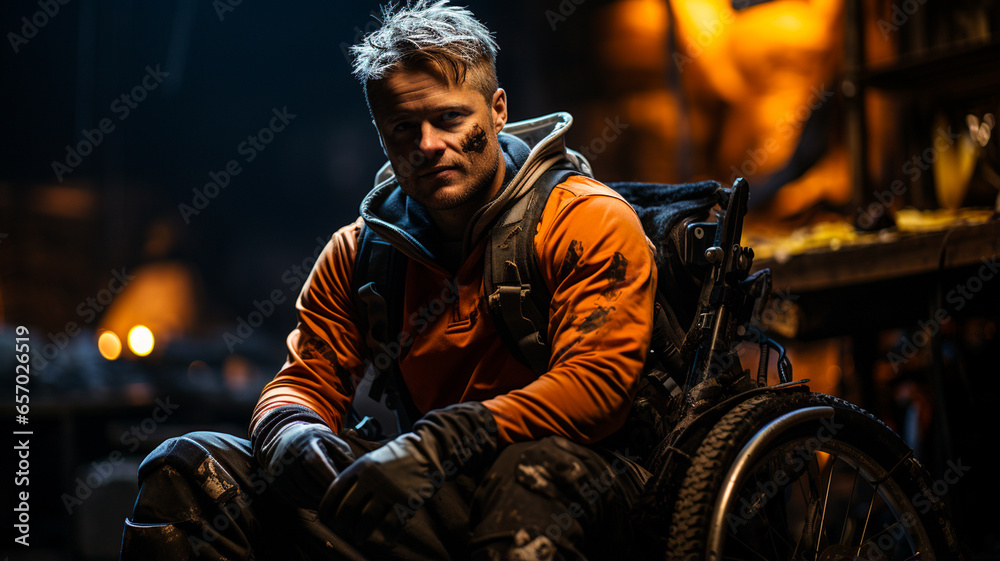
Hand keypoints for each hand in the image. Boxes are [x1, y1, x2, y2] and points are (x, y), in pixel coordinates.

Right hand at [252, 405, 355, 509]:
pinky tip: (319, 501)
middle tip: (342, 500)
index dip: (330, 479)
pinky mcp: (275, 484)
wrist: (287, 437)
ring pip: (301, 496)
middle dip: (327, 494)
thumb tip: (357, 478)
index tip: (346, 488)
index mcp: (305, 443)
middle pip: (309, 484)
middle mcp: (288, 458)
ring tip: (333, 501)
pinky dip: (307, 504)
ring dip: (319, 502)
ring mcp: (278, 472)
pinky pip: (293, 501)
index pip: (315, 464)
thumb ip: (346, 458)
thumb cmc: (318, 442)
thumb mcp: (334, 442)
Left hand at [318, 402, 498, 539]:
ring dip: (359, 532)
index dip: (327, 508)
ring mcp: (388, 490)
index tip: (326, 518)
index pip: (335, 491)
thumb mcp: (371, 459)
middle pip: (347, 509)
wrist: (426, 451)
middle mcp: (371, 479)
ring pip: (365, 520)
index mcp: (360, 467)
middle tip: (342, 531)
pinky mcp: (405, 500)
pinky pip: (389, 523)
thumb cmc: (396, 457)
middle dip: (341, 524)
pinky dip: (384, 534)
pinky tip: (381, 538)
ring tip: (358, 537)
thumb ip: (355, 476)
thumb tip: (338, 500)